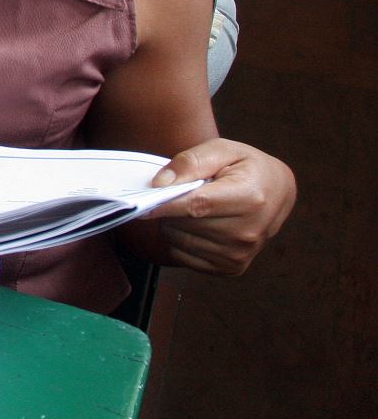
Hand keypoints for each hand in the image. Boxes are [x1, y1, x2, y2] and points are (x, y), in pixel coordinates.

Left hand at [144, 139, 295, 275]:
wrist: (278, 192)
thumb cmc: (248, 167)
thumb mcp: (223, 149)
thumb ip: (190, 161)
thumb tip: (160, 184)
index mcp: (249, 199)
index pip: (195, 206)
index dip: (164, 204)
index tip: (139, 203)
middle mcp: (247, 233)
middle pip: (183, 224)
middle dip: (171, 207)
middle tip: (184, 192)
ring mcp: (240, 254)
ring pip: (178, 241)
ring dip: (174, 223)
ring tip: (195, 208)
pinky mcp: (230, 268)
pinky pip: (183, 257)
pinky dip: (180, 241)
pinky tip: (198, 225)